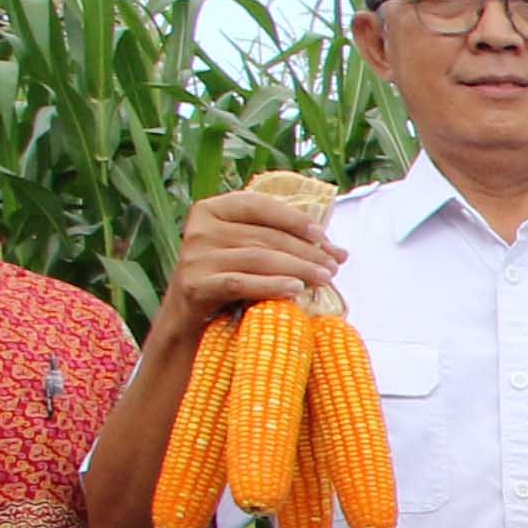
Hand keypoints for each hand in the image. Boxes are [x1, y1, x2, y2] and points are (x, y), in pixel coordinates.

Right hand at [156, 183, 342, 339]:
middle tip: (333, 266)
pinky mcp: (195, 285)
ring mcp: (195, 257)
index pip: (258, 205)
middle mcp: (200, 229)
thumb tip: (339, 253)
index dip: (293, 218)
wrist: (189, 321)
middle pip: (263, 236)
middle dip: (304, 251)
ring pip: (257, 258)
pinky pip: (240, 283)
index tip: (321, 235)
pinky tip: (295, 290)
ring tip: (324, 279)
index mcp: (212, 210)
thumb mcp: (250, 255)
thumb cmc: (227, 281)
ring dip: (296, 268)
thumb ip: (285, 244)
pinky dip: (270, 285)